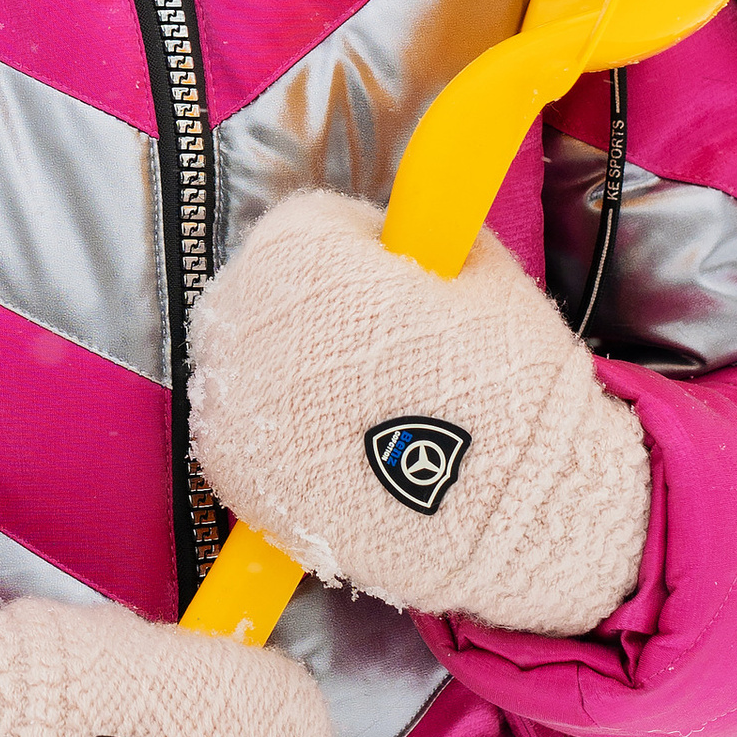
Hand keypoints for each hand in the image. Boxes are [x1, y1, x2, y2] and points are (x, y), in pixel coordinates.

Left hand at [189, 190, 651, 637]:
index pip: (315, 220)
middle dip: (315, 301)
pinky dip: (281, 431)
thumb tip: (426, 239)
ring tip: (366, 403)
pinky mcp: (231, 475)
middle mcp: (244, 318)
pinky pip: (243, 430)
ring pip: (247, 359)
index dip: (364, 244)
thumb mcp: (483, 276)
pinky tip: (342, 449)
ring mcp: (228, 402)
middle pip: (265, 286)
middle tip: (381, 340)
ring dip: (291, 366)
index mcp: (300, 250)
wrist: (508, 516)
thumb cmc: (502, 384)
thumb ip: (434, 244)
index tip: (400, 271)